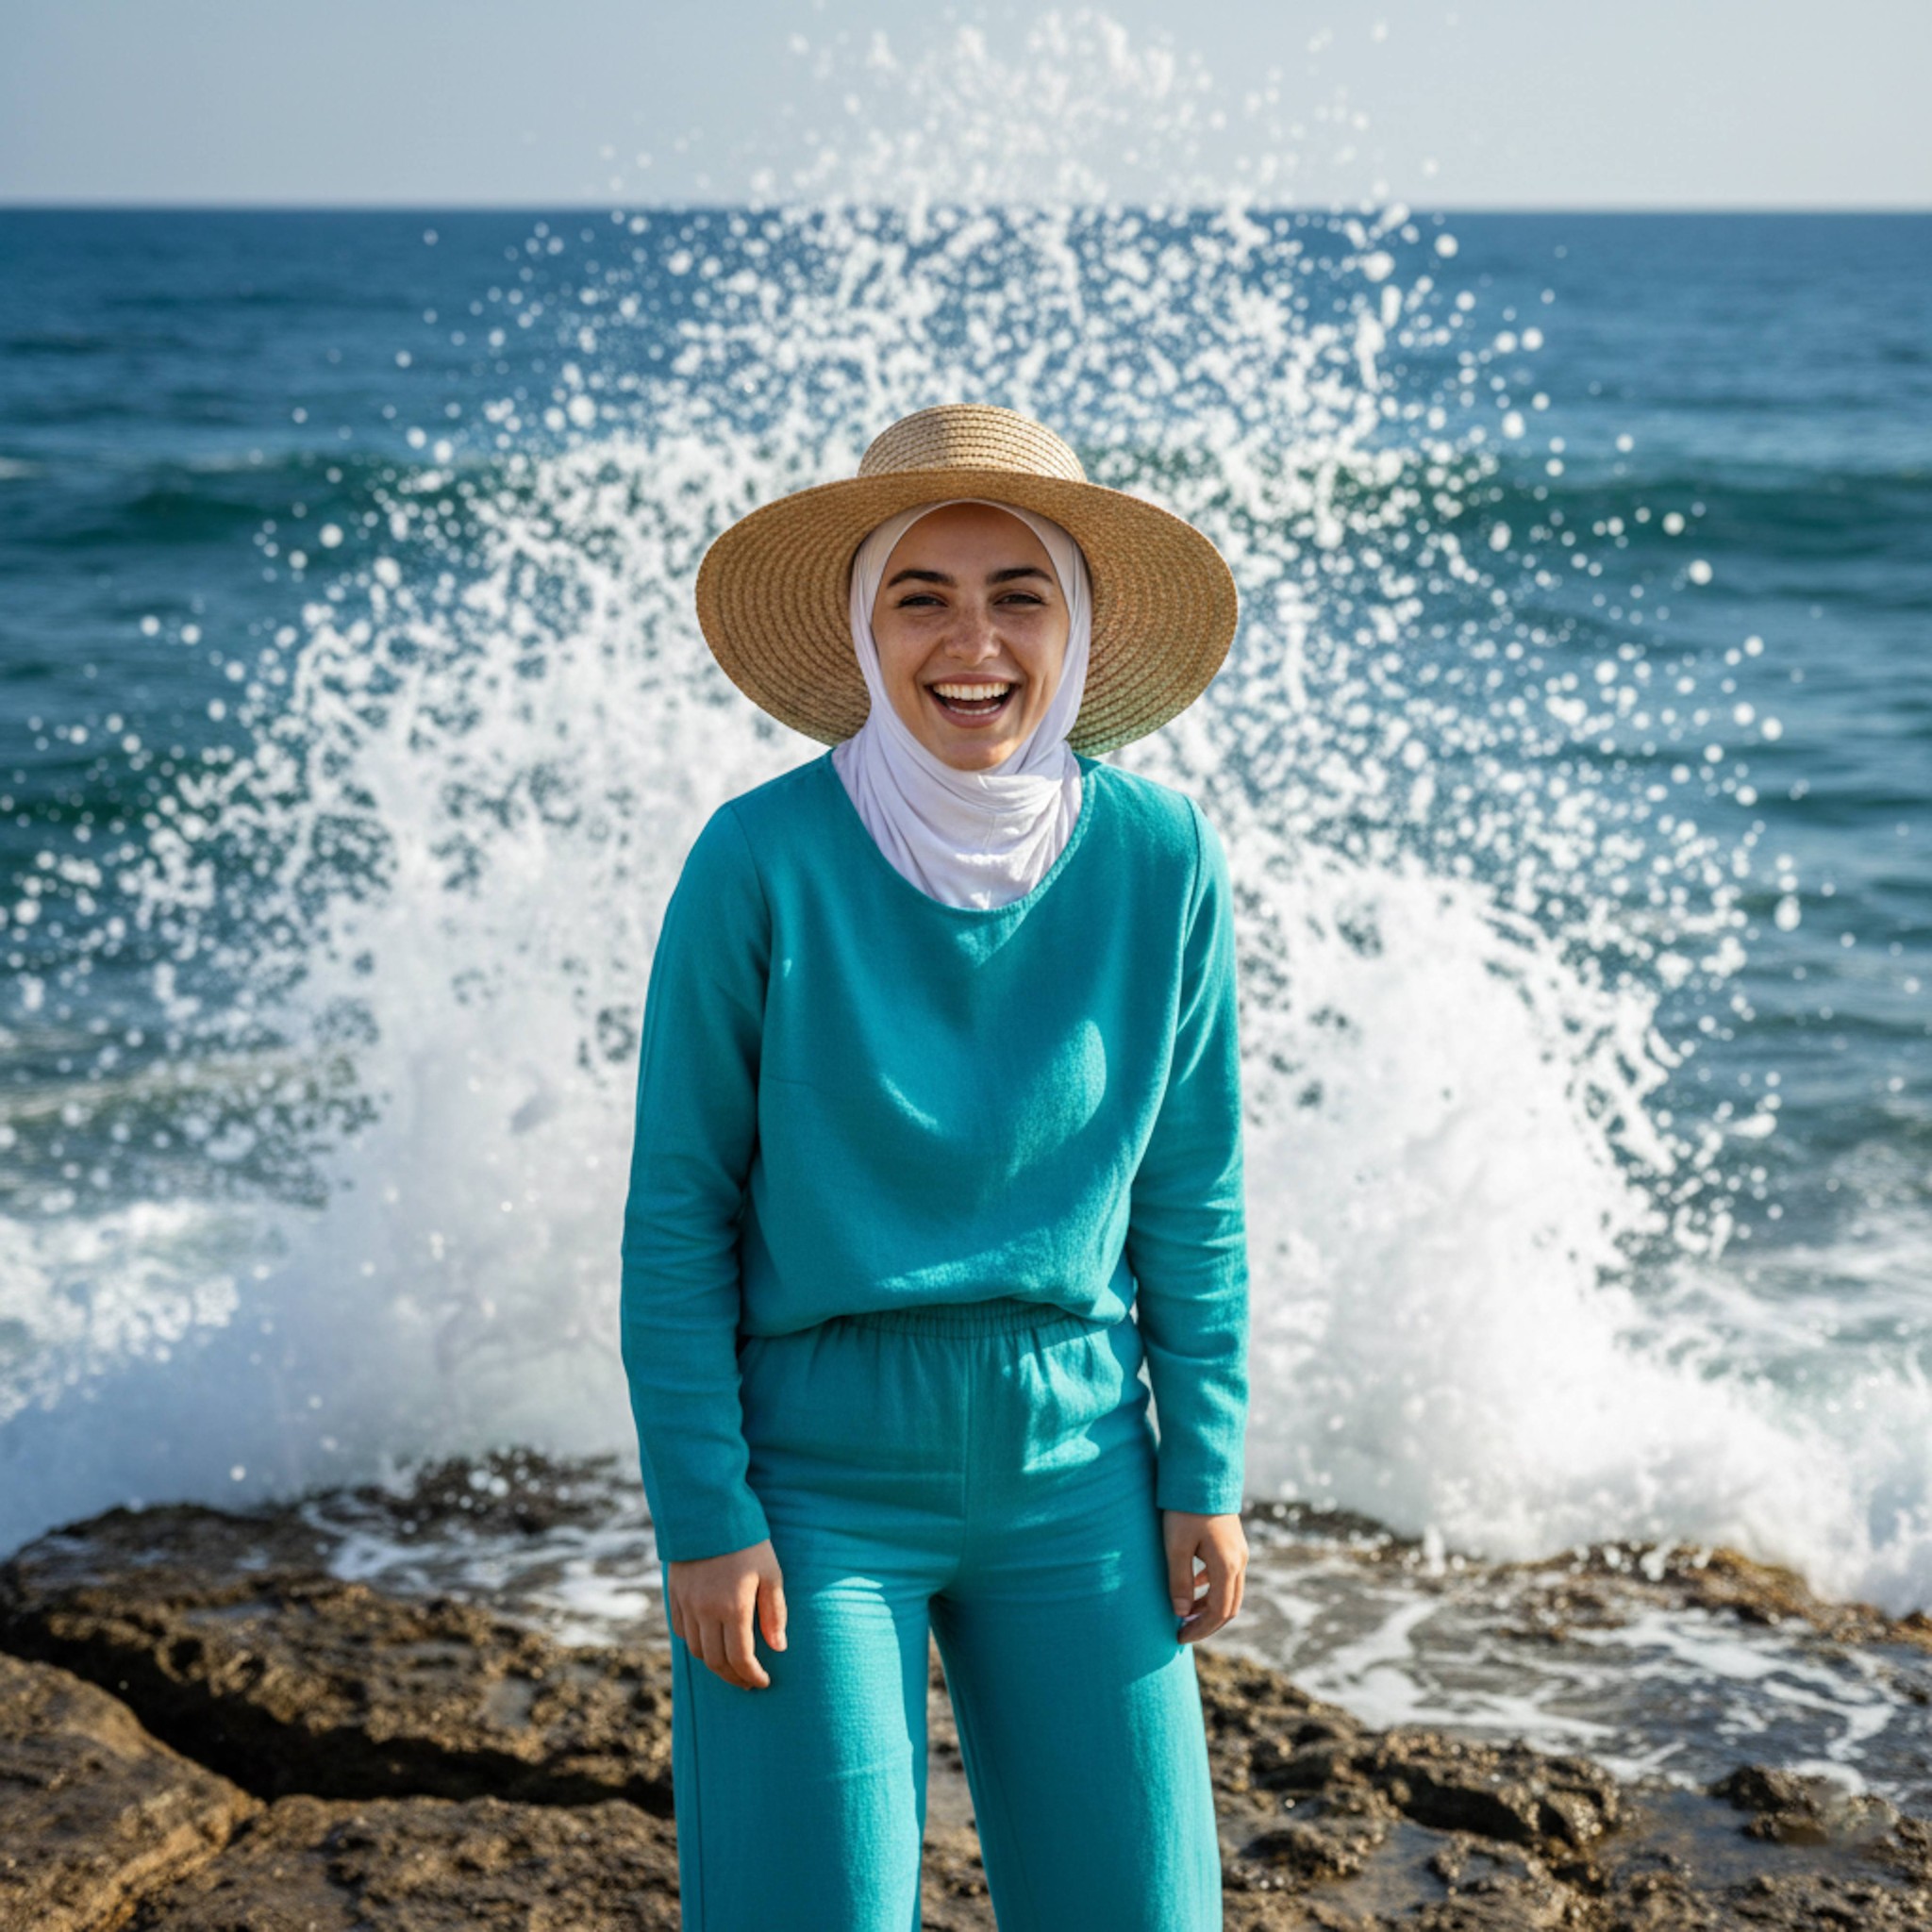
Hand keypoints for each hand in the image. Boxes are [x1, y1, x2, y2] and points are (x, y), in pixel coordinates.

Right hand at [666, 1538, 787, 1689]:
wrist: (709, 1510)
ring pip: (696, 1650)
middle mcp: (705, 1611)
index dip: (752, 1675)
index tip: (763, 1682)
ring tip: (731, 1665)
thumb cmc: (748, 1541)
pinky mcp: (674, 1594)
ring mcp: (686, 1603)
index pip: (740, 1658)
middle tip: (748, 1682)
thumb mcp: (771, 1573)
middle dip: (733, 1677)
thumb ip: (774, 1612)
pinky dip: (694, 1642)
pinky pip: (680, 1630)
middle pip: (716, 1661)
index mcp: (733, 1607)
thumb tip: (778, 1647)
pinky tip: (709, 1641)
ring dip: (714, 1663)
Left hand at [1163, 1510, 1246, 1642]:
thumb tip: (1181, 1614)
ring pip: (1230, 1592)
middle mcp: (1239, 1561)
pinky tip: (1194, 1586)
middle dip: (1207, 1624)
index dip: (1200, 1629)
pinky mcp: (1233, 1543)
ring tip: (1185, 1614)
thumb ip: (1179, 1582)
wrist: (1202, 1473)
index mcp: (1226, 1566)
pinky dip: (1212, 1589)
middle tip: (1183, 1633)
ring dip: (1210, 1607)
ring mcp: (1239, 1551)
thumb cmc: (1185, 1509)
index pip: (1218, 1612)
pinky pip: (1227, 1576)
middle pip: (1229, 1607)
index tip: (1178, 1637)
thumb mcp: (1176, 1546)